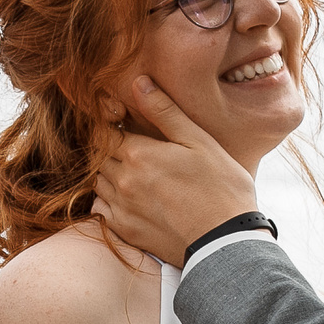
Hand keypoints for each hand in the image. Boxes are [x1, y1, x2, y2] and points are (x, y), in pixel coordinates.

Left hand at [91, 77, 258, 266]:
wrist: (225, 241)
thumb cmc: (220, 187)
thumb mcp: (198, 141)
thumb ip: (165, 112)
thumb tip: (138, 83)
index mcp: (138, 154)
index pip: (105, 132)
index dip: (111, 127)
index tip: (123, 126)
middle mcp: (123, 180)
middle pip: (101, 157)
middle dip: (111, 150)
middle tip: (133, 150)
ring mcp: (121, 208)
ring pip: (98, 182)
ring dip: (109, 174)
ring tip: (134, 173)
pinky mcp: (125, 231)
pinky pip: (100, 210)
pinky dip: (107, 201)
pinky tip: (128, 199)